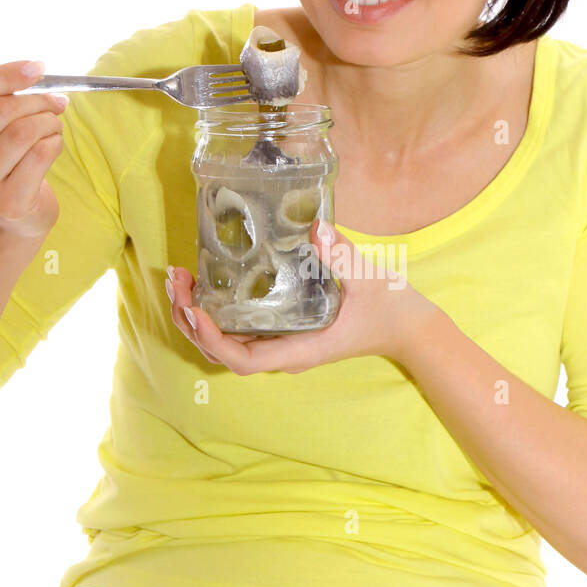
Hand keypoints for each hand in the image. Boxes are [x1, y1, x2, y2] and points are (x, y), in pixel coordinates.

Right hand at [0, 39, 66, 239]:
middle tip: (54, 99)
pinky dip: (55, 141)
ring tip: (53, 120)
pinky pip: (40, 155)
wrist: (7, 214)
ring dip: (48, 120)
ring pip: (22, 133)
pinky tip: (53, 141)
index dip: (2, 75)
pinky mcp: (7, 204)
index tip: (36, 68)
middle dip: (34, 99)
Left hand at [166, 219, 438, 373]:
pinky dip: (217, 317)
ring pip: (228, 346)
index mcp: (302, 350)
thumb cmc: (390, 308)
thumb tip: (316, 226)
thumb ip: (342, 254)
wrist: (410, 329)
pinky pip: (241, 334)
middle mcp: (287, 354)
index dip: (214, 341)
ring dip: (198, 320)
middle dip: (192, 323)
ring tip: (180, 284)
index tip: (196, 311)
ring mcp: (285, 346)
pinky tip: (206, 290)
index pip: (244, 360)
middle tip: (176, 283)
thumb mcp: (369, 278)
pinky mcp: (287, 334)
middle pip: (224, 354)